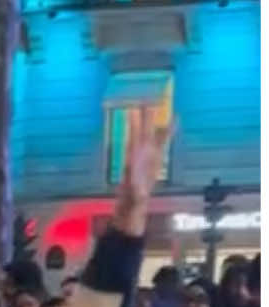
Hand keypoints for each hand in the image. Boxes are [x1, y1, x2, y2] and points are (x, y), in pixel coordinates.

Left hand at [114, 106, 172, 234]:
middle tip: (146, 98)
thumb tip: (140, 190)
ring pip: (153, 134)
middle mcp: (139, 155)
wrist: (132, 208)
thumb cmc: (131, 204)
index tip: (132, 112)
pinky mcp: (156, 159)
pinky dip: (169, 131)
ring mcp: (148, 156)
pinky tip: (175, 120)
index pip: (132, 140)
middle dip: (145, 116)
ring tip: (160, 102)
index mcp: (132, 162)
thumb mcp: (134, 199)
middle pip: (142, 131)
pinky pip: (163, 141)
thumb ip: (137, 193)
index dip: (133, 127)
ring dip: (156, 120)